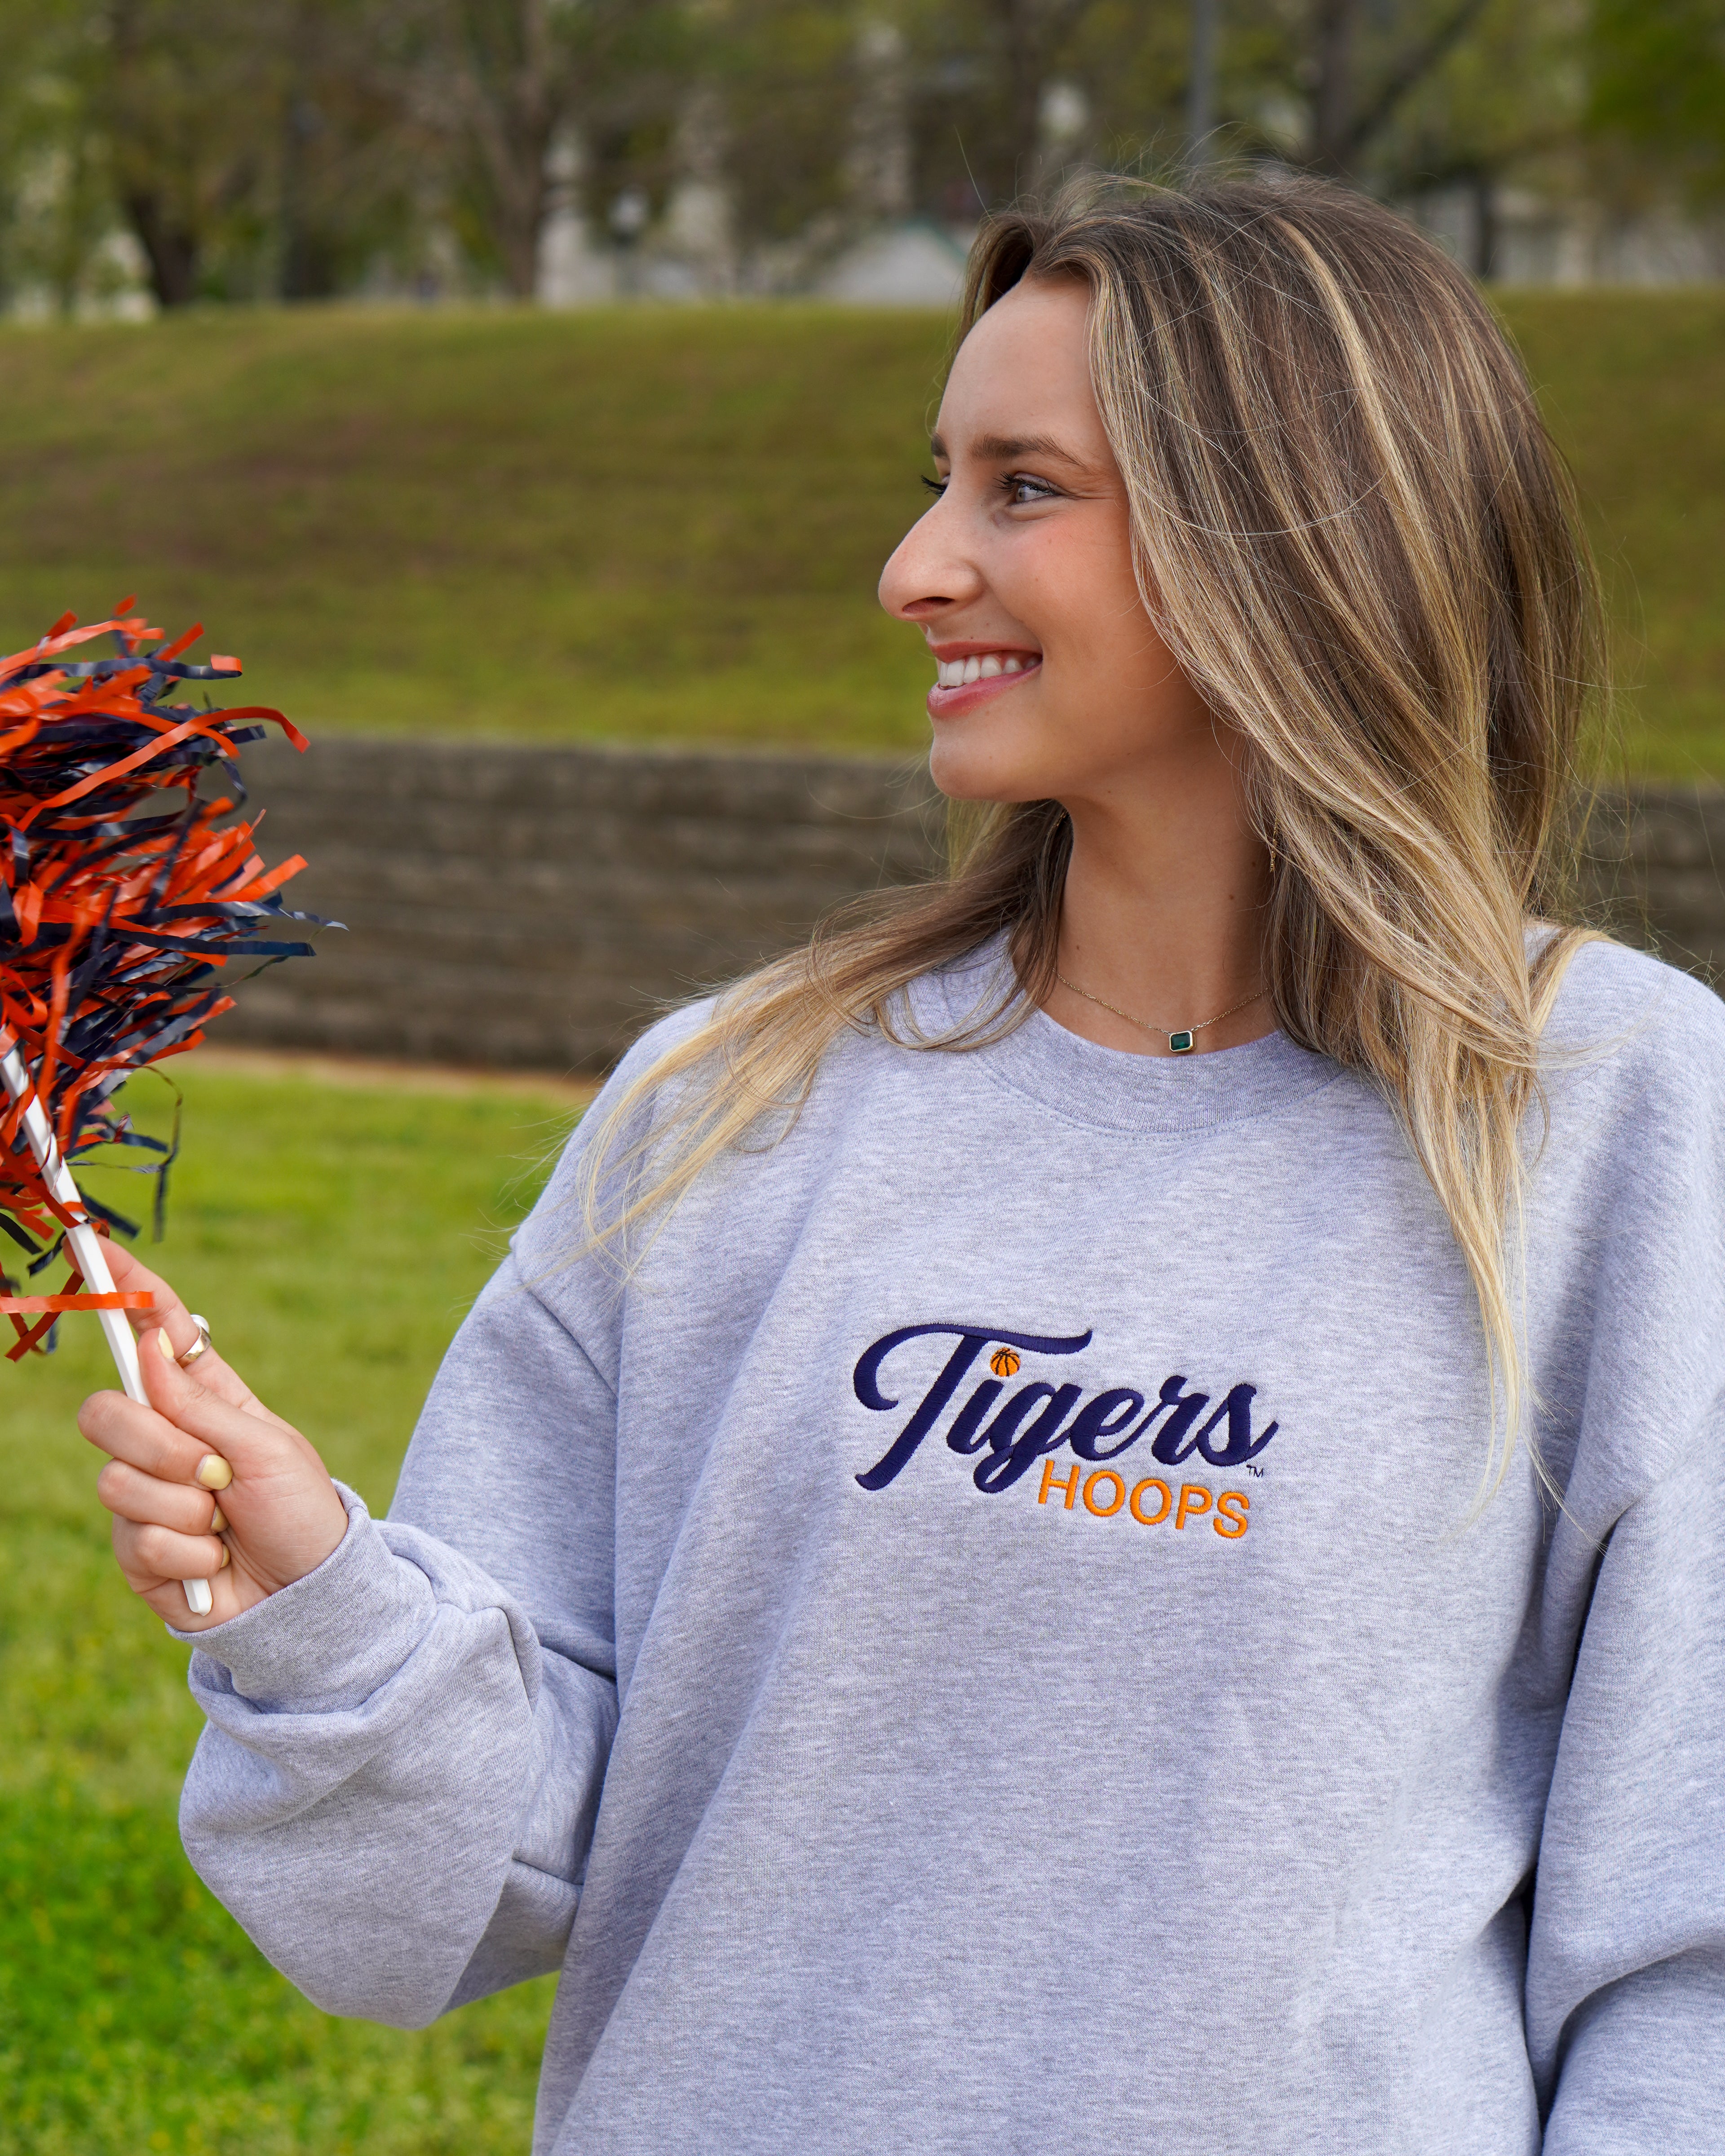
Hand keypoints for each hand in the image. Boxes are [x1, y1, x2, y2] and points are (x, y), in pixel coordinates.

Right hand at [78, 1243, 349, 1629]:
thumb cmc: (302, 1513)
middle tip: (214, 1475)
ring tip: (225, 1523)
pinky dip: (187, 1551)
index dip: (128, 1292)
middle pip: (107, 1410)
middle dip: (160, 1445)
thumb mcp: (267, 1447)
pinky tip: (214, 1561)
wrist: (308, 1596)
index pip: (156, 1334)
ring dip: (185, 1506)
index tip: (99, 1249)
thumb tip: (147, 1342)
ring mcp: (145, 1495)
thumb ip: (200, 1404)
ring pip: (116, 1480)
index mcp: (206, 1400)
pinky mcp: (136, 1549)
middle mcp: (166, 1441)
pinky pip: (134, 1536)